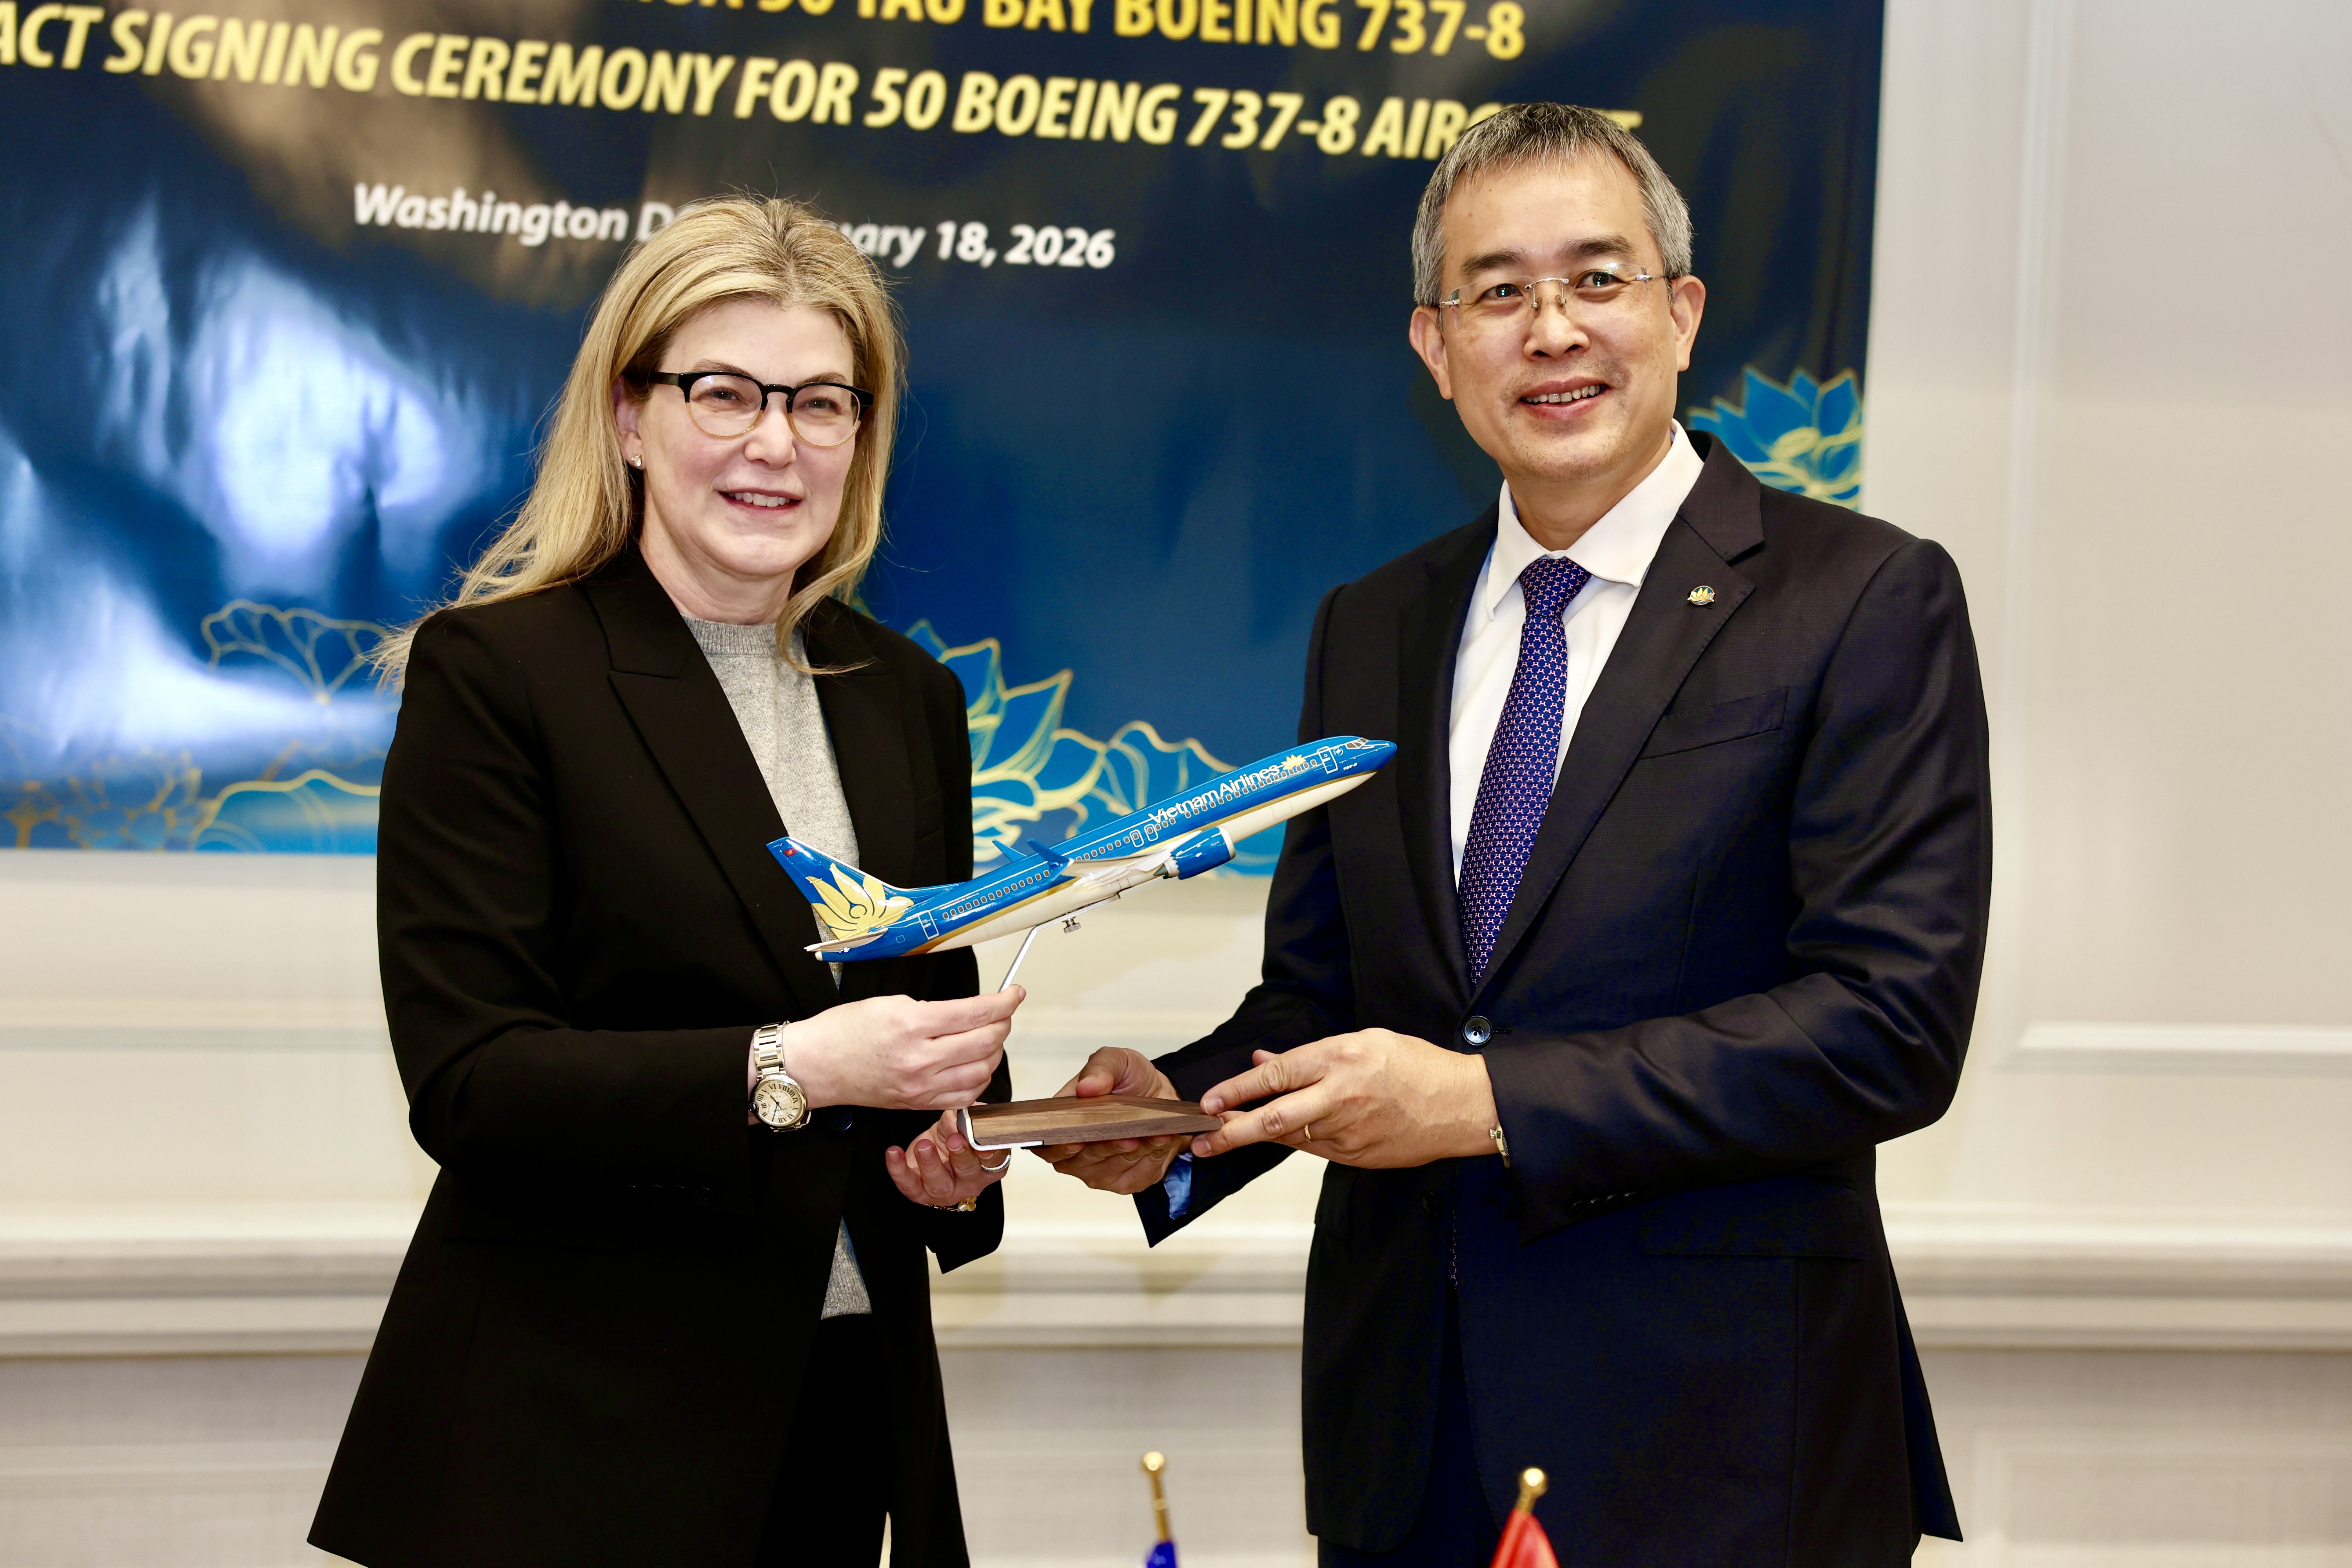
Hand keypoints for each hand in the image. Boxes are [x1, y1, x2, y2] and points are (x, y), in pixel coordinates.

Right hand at [764, 989, 1022, 1111]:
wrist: (815, 1066)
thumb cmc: (844, 1032)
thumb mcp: (889, 1004)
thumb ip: (933, 1010)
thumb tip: (969, 1013)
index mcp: (912, 1024)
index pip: (976, 1013)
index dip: (1004, 1002)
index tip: (1014, 994)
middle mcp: (919, 1058)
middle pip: (985, 1042)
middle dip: (1003, 1024)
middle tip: (1002, 1014)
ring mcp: (920, 1085)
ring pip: (981, 1072)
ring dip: (994, 1053)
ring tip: (989, 1039)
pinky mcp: (917, 1104)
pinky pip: (964, 1097)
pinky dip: (979, 1081)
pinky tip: (975, 1067)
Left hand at [886, 1108, 1012, 1209]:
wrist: (931, 1151)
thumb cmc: (951, 1137)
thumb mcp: (959, 1123)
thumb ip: (963, 1118)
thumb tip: (958, 1117)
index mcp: (988, 1165)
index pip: (994, 1161)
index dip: (990, 1153)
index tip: (984, 1144)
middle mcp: (970, 1182)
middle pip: (968, 1172)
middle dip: (961, 1155)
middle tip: (954, 1140)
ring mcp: (945, 1192)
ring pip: (939, 1183)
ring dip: (931, 1164)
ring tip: (923, 1145)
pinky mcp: (920, 1194)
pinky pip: (909, 1185)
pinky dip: (899, 1169)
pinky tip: (894, 1153)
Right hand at [1032, 1047, 1189, 1195]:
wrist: (1160, 1094)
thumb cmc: (1130, 1080)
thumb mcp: (1117, 1061)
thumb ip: (1100, 1068)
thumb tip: (1086, 1087)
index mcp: (1063, 1124)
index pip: (1047, 1146)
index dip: (1058, 1147)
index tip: (1076, 1140)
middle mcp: (1077, 1153)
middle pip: (1083, 1160)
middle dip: (1107, 1147)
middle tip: (1126, 1135)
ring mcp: (1101, 1170)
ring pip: (1113, 1168)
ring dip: (1135, 1150)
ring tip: (1151, 1132)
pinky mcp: (1127, 1180)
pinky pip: (1138, 1174)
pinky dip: (1152, 1156)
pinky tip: (1160, 1138)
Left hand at [1188, 1030, 1497, 1168]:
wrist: (1462, 1107)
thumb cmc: (1416, 1066)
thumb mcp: (1364, 1042)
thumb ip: (1310, 1053)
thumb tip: (1264, 1060)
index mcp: (1340, 1059)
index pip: (1276, 1075)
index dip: (1237, 1090)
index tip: (1210, 1101)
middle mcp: (1339, 1097)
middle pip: (1273, 1118)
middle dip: (1230, 1132)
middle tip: (1199, 1141)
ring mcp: (1348, 1132)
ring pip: (1289, 1137)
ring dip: (1255, 1138)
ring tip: (1222, 1141)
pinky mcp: (1356, 1156)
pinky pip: (1314, 1149)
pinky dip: (1293, 1141)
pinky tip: (1276, 1137)